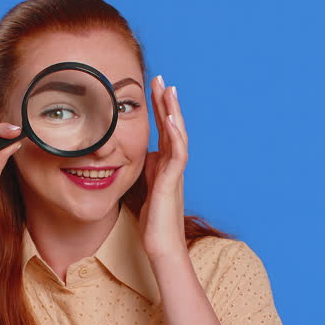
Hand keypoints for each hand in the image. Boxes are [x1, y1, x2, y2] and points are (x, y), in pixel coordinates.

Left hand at [138, 75, 188, 261]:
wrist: (161, 246)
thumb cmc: (153, 222)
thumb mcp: (145, 187)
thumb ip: (148, 168)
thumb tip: (146, 153)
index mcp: (165, 164)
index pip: (162, 130)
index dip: (159, 109)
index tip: (154, 88)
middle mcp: (173, 165)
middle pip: (172, 127)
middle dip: (167, 102)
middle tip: (162, 79)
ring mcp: (175, 173)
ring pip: (178, 136)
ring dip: (174, 112)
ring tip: (170, 90)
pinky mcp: (173, 182)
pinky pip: (178, 155)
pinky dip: (175, 136)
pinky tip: (171, 120)